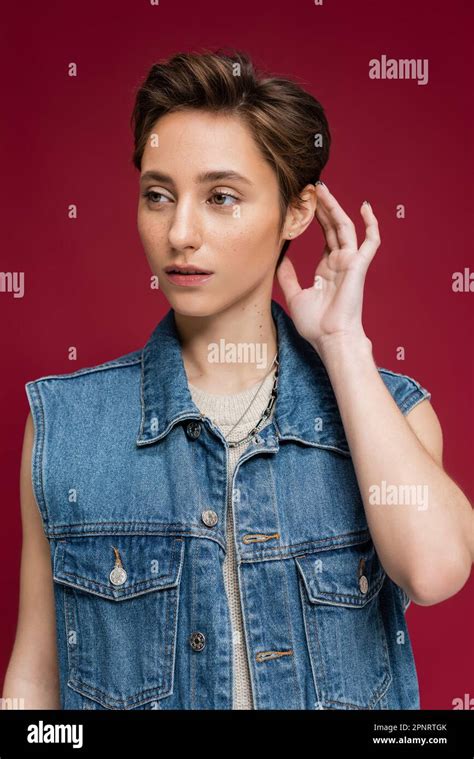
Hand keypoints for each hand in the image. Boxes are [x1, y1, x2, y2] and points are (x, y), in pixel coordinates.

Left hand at [276, 183, 379, 357]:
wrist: (330, 339)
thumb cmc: (316, 325)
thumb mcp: (294, 296)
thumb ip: (287, 276)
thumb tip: (278, 258)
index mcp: (327, 270)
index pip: (324, 237)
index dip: (315, 219)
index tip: (304, 203)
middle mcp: (340, 263)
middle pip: (332, 227)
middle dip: (323, 207)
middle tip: (311, 188)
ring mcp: (351, 263)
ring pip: (344, 228)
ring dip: (334, 208)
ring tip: (322, 189)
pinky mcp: (358, 266)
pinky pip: (370, 242)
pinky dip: (371, 224)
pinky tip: (365, 207)